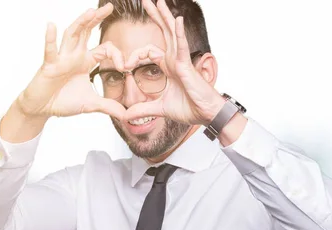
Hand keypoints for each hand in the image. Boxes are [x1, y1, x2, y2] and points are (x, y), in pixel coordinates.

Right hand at [16, 4, 126, 120]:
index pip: (105, 49)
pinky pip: (50, 51)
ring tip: (90, 11)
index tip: (126, 66)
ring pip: (71, 35)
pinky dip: (50, 39)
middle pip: (87, 32)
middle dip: (97, 19)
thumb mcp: (91, 104)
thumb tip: (126, 115)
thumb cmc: (63, 101)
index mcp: (86, 61)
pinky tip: (51, 25)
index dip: (118, 55)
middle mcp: (74, 55)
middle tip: (110, 6)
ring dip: (80, 23)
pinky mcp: (49, 66)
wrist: (42, 109)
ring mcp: (61, 58)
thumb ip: (109, 106)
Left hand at [121, 0, 225, 125]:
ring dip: (165, 16)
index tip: (125, 66)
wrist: (206, 115)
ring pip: (172, 33)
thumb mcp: (160, 109)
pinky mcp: (187, 66)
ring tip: (158, 1)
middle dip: (155, 16)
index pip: (149, 52)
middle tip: (145, 0)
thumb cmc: (190, 109)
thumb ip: (143, 109)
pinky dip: (180, 33)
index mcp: (169, 67)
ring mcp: (181, 60)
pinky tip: (177, 20)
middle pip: (163, 32)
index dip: (134, 56)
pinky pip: (182, 46)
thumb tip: (125, 116)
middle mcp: (175, 60)